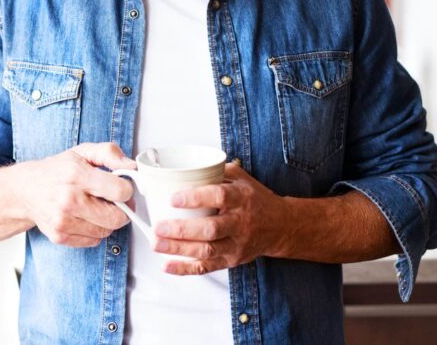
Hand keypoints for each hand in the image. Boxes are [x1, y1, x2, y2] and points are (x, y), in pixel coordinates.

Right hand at [20, 142, 136, 247]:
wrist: (25, 189)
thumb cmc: (56, 170)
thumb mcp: (82, 152)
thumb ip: (110, 153)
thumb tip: (131, 167)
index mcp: (76, 175)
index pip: (120, 191)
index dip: (126, 189)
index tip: (120, 186)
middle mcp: (68, 200)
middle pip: (117, 218)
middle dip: (121, 209)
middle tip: (111, 200)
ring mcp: (63, 221)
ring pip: (106, 231)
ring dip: (106, 221)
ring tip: (94, 207)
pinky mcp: (59, 236)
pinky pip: (94, 241)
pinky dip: (94, 231)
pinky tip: (84, 217)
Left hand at [152, 162, 290, 274]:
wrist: (280, 226)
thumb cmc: (254, 199)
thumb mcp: (240, 178)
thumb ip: (214, 171)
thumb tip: (182, 167)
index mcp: (241, 198)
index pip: (219, 197)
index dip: (195, 198)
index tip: (172, 198)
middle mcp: (240, 223)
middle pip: (210, 229)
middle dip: (181, 230)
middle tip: (158, 227)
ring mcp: (236, 244)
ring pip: (207, 251)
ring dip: (179, 249)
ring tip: (156, 244)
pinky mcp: (231, 260)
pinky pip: (207, 267)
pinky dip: (185, 269)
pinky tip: (167, 265)